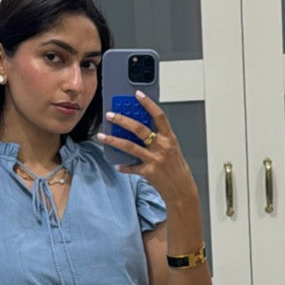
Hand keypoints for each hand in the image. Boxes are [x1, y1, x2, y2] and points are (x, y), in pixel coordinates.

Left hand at [97, 91, 198, 206]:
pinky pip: (131, 167)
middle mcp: (162, 147)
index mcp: (170, 138)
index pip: (158, 116)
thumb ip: (159, 138)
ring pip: (129, 146)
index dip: (148, 103)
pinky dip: (123, 166)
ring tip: (102, 135)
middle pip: (139, 128)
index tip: (137, 94)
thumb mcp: (172, 149)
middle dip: (122, 119)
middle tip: (110, 114)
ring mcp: (155, 160)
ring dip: (113, 140)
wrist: (182, 190)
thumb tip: (139, 129)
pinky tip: (117, 164)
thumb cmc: (177, 168)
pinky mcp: (148, 172)